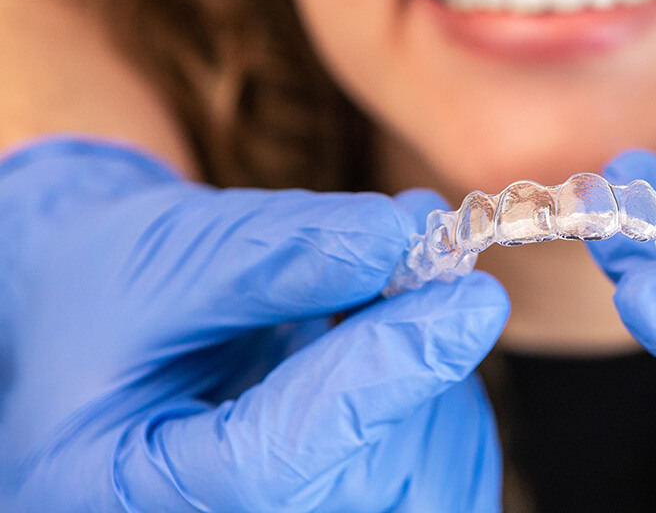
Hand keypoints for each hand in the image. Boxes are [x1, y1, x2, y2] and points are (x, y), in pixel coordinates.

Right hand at [0, 139, 508, 510]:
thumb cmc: (119, 292)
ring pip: (427, 488)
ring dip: (439, 383)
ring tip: (386, 305)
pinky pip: (445, 484)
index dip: (379, 379)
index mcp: (120, 486)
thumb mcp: (165, 255)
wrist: (125, 330)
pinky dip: (446, 407)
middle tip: (432, 270)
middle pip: (365, 489)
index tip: (468, 302)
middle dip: (419, 372)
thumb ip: (273, 253)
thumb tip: (394, 236)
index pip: (270, 468)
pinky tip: (396, 355)